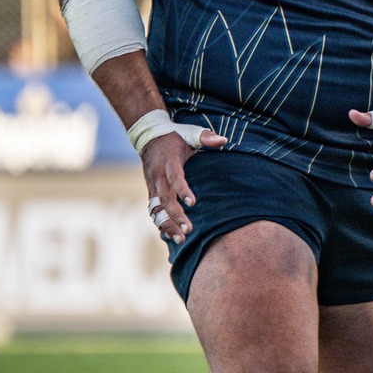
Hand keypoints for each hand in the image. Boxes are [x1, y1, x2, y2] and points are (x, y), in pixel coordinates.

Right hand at [141, 126, 227, 242]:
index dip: (182, 190)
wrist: (148, 137)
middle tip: (188, 229)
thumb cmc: (175, 137)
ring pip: (156, 209)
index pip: (174, 177)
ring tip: (180, 239)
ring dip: (167, 224)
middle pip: (164, 198)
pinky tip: (172, 236)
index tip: (193, 203)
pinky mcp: (151, 192)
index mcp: (169, 162)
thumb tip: (224, 140)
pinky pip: (154, 210)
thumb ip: (206, 137)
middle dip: (175, 215)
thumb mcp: (190, 132)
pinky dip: (161, 223)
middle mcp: (158, 176)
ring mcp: (152, 185)